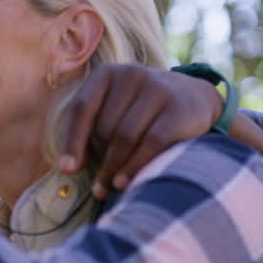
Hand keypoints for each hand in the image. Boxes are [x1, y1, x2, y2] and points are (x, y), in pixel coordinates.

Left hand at [59, 63, 221, 198]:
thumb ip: (89, 131)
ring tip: (107, 188)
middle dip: (99, 157)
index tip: (67, 170)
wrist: (194, 98)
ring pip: (125, 137)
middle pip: (104, 127)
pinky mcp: (179, 109)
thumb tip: (67, 167)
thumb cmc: (140, 112)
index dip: (72, 142)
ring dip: (112, 168)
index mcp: (107, 74)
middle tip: (100, 179)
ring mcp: (158, 89)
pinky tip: (125, 183)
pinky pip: (151, 143)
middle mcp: (132, 75)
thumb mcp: (114, 110)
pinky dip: (135, 166)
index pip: (81, 108)